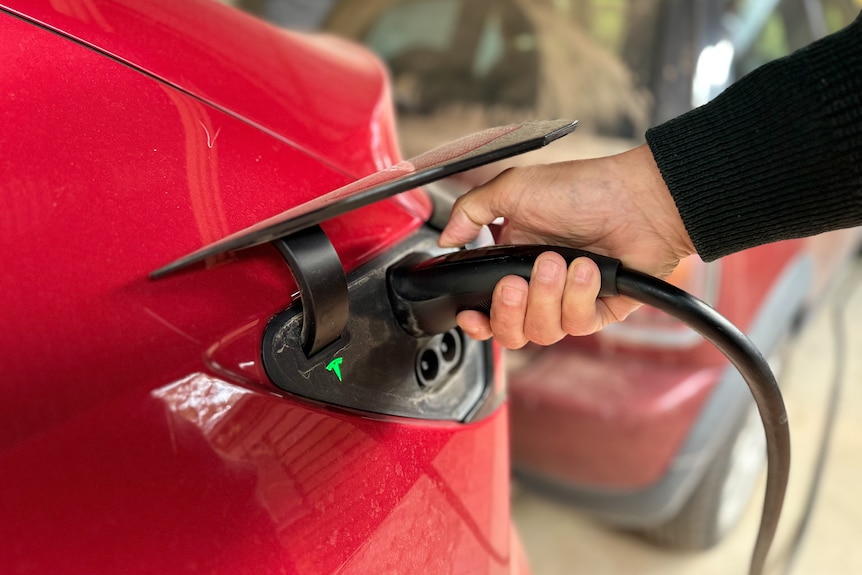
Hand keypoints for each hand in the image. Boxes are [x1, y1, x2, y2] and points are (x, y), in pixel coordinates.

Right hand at [438, 144, 694, 348]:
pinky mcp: (598, 311)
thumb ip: (470, 211)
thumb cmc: (583, 189)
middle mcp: (538, 286)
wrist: (640, 199)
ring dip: (546, 298)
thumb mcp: (514, 188)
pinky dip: (579, 296)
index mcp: (513, 261)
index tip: (472, 316)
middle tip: (517, 282)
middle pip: (510, 331)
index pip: (486, 310)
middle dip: (510, 311)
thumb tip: (445, 237)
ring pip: (541, 331)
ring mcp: (568, 301)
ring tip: (560, 263)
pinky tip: (588, 269)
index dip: (476, 322)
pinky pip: (577, 325)